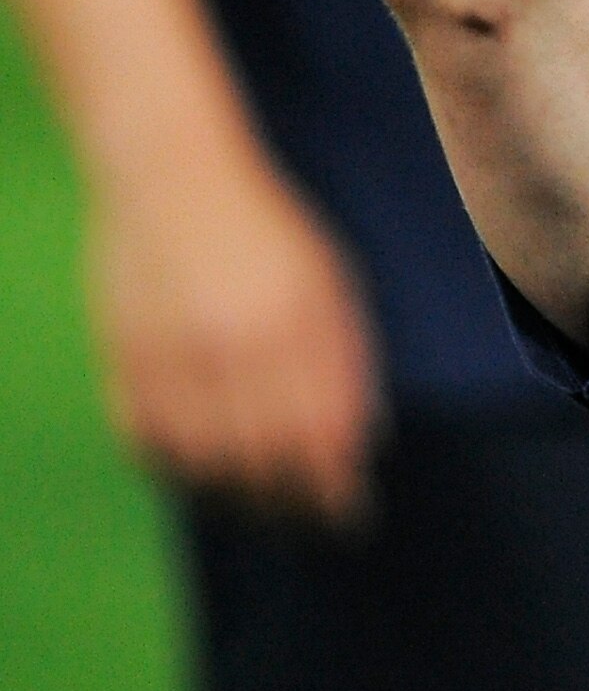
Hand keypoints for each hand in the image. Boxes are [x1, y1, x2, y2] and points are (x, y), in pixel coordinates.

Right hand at [88, 146, 381, 520]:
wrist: (174, 176)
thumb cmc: (268, 231)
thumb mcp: (329, 284)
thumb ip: (345, 360)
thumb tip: (363, 440)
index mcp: (296, 323)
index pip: (321, 433)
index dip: (335, 485)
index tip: (347, 512)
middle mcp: (234, 343)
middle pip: (264, 458)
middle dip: (289, 498)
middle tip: (301, 515)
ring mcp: (172, 353)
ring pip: (204, 460)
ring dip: (233, 489)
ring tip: (254, 494)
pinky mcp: (123, 356)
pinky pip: (147, 439)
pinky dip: (173, 461)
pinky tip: (198, 461)